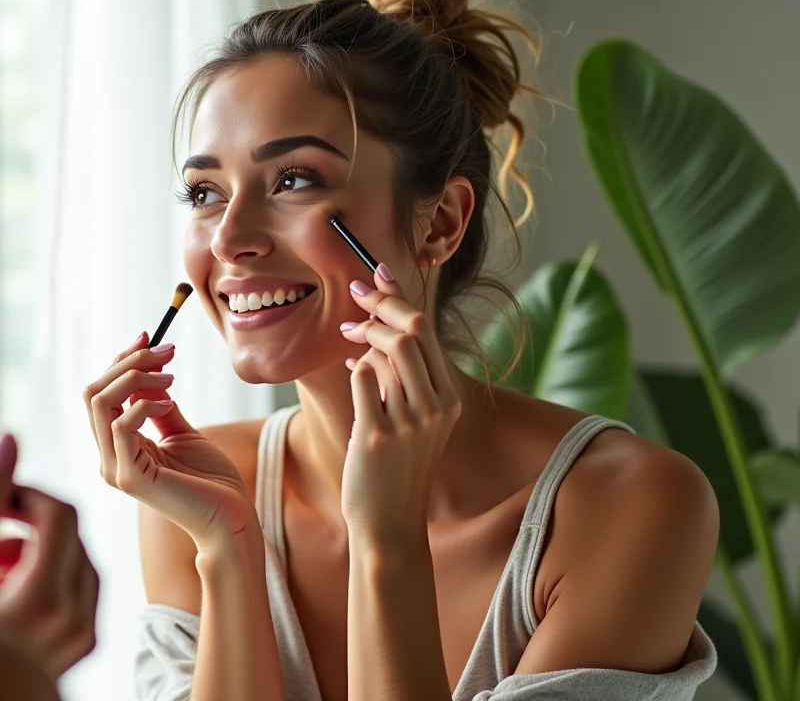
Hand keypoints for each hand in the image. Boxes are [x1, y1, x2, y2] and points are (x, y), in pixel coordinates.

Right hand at [0, 433, 98, 682]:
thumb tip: (7, 443)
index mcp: (44, 602)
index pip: (58, 512)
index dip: (25, 492)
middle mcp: (75, 621)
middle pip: (69, 533)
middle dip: (24, 523)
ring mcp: (82, 636)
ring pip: (74, 558)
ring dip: (32, 551)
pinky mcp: (82, 644)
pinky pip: (76, 588)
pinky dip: (44, 578)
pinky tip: (2, 595)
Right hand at [84, 332, 256, 548]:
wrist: (231, 517)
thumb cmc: (210, 480)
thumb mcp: (181, 431)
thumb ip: (159, 405)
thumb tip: (148, 371)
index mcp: (116, 447)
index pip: (100, 393)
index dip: (121, 359)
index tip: (150, 336)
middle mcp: (108, 457)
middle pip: (93, 392)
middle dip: (128, 361)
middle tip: (167, 351)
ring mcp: (115, 469)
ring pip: (100, 403)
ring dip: (136, 377)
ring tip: (172, 377)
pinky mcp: (130, 478)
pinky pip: (122, 425)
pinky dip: (145, 404)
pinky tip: (172, 404)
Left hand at [339, 265, 461, 543]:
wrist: (389, 523)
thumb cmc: (396, 467)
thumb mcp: (415, 419)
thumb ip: (404, 377)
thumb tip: (380, 326)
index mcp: (449, 398)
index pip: (427, 331)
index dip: (397, 297)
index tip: (375, 276)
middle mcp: (436, 406)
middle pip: (412, 331)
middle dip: (379, 306)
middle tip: (353, 298)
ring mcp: (409, 421)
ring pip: (389, 351)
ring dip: (364, 337)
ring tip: (350, 340)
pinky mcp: (378, 435)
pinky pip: (363, 379)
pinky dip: (354, 369)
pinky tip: (351, 372)